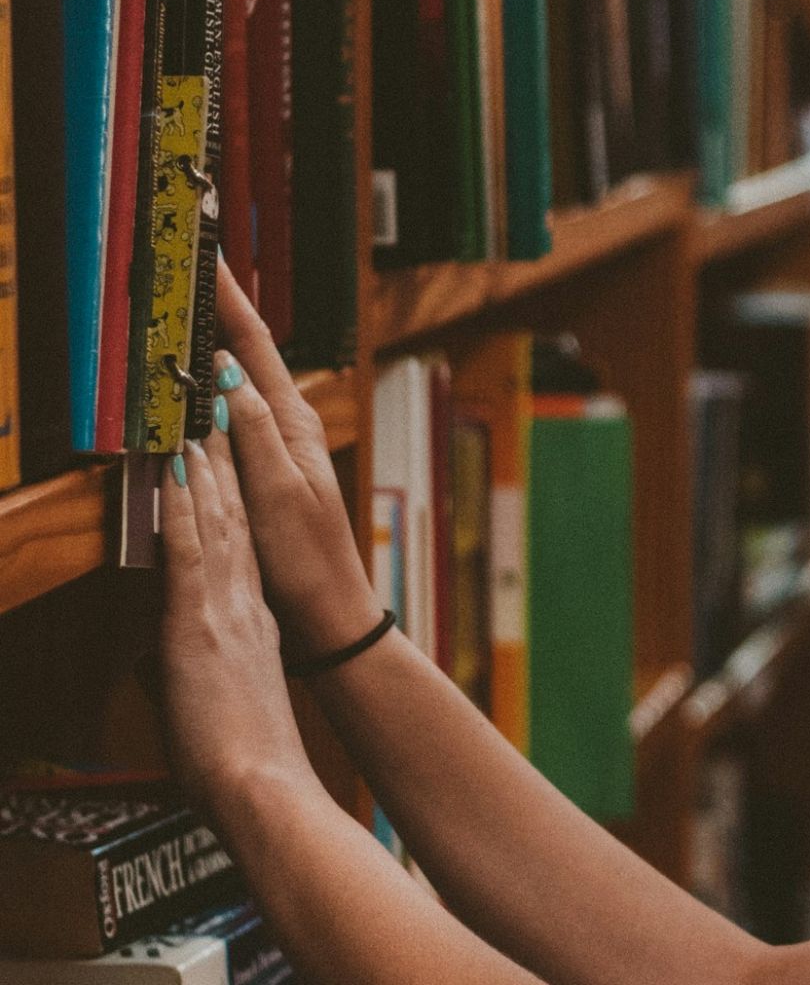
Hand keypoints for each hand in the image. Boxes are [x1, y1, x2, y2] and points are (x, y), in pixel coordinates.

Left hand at [154, 436, 316, 807]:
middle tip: (217, 415)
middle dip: (224, 466)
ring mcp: (224, 610)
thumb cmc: (241, 765)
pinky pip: (190, 549)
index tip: (223, 460)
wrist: (260, 786)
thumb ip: (185, 671)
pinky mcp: (198, 622)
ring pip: (216, 522)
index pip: (238, 550)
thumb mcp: (214, 704)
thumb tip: (155, 663)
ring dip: (206, 468)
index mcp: (252, 626)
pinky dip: (185, 505)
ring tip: (200, 421)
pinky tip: (181, 469)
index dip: (231, 501)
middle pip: (233, 521)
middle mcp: (244, 607)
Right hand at [212, 253, 383, 657]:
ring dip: (215, 336)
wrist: (330, 611)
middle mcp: (288, 424)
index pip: (253, 343)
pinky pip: (231, 409)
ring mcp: (277, 444)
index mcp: (293, 421)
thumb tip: (222, 371)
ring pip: (237, 376)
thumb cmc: (308, 559)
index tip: (207, 252)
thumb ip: (252, 431)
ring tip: (186, 298)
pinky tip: (196, 377)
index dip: (228, 296)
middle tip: (188, 259)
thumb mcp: (278, 492)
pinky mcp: (264, 467)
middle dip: (219, 303)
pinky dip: (212, 382)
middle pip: (246, 349)